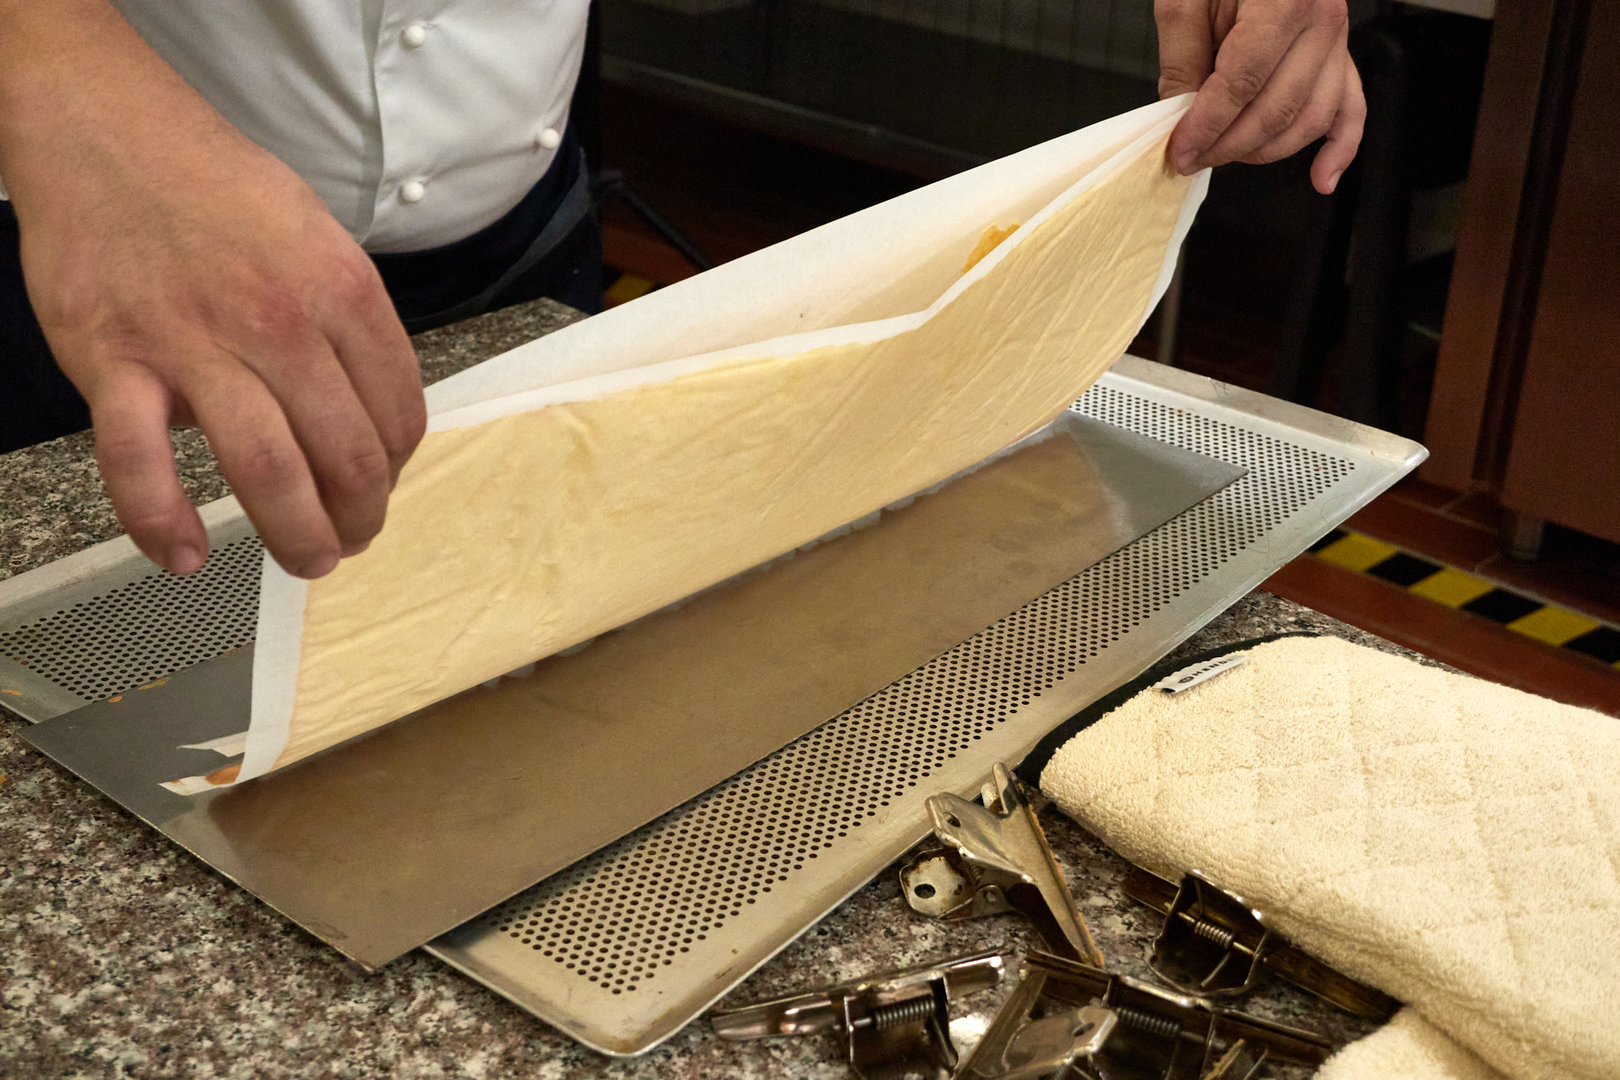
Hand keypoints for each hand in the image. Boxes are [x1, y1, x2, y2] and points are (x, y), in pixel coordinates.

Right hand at [0, 1, 425, 578]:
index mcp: (342, 293)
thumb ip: (344, 323)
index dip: (397, 468)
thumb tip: (357, 409)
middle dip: (361, 517)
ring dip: (297, 534)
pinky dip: (160, 521)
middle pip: (347, 454)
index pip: (399, 412)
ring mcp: (195, 344)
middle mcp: (281, 322)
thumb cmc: (219, 190)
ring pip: (267, 469)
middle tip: (352, 542)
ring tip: (306, 562)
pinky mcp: (114, 360)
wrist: (107, 133)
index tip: (381, 486)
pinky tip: (183, 558)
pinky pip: (139, 461)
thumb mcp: (318, 238)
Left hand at [1155, 0, 1365, 193]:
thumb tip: (1177, 114)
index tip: (1180, 149)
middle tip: (1191, 158)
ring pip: (1310, 119)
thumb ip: (1182, 54)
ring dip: (1265, 151)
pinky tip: (1321, 179)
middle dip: (1228, 145)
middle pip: (1277, 108)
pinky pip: (1351, 109)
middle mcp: (1321, 22)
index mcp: (1284, 0)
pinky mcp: (1340, 57)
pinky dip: (1340, 150)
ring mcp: (1337, 42)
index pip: (1243, 82)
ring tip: (1225, 157)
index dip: (1208, 125)